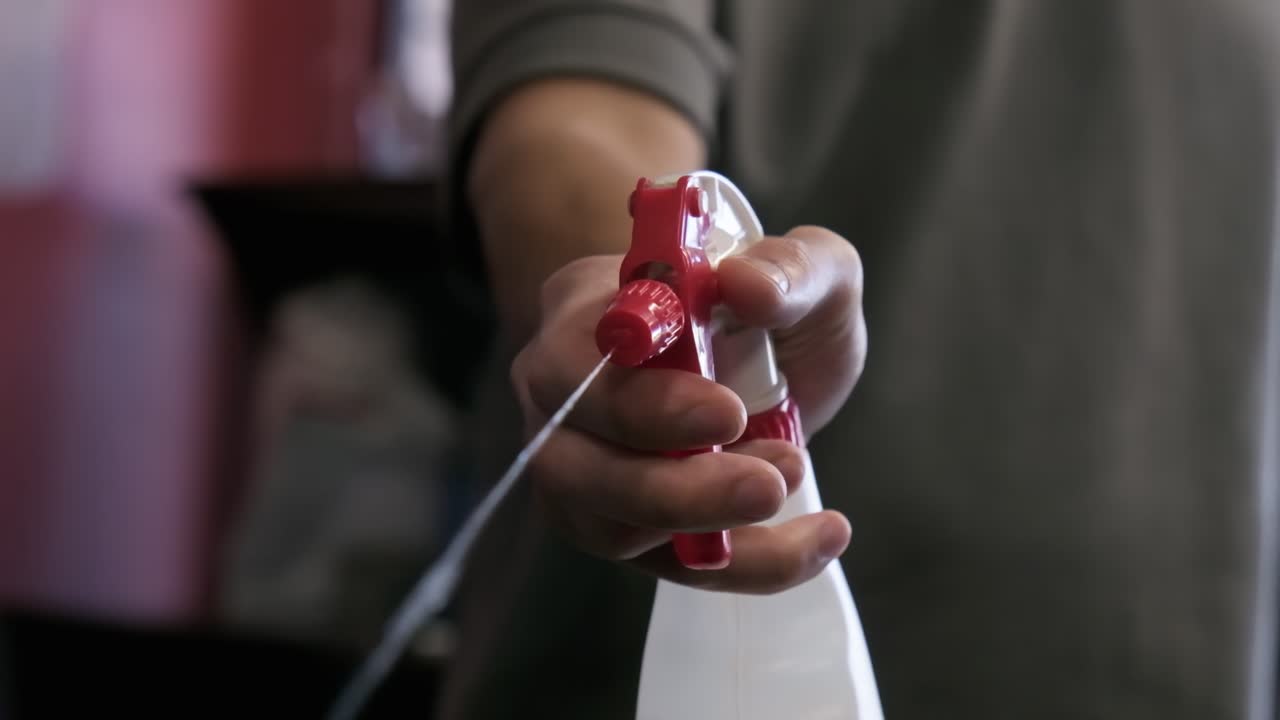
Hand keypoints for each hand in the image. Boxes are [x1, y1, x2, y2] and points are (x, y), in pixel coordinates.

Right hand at [512, 226, 866, 593]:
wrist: (760, 356)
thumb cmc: (762, 302)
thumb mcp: (803, 265)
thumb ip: (786, 267)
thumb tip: (748, 287)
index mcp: (584, 318)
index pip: (572, 368)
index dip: (642, 402)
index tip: (728, 413)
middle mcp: (563, 401)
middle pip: (574, 465)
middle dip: (673, 488)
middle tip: (768, 482)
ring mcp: (587, 474)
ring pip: (612, 528)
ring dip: (709, 525)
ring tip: (790, 480)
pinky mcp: (629, 528)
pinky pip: (672, 567)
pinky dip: (752, 564)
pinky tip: (821, 538)